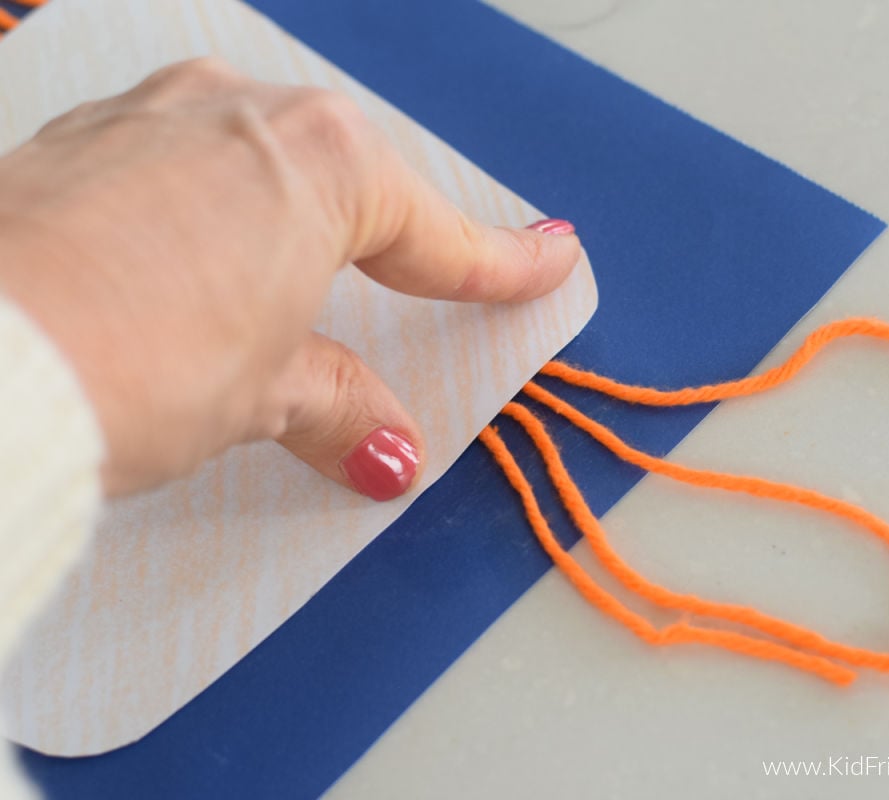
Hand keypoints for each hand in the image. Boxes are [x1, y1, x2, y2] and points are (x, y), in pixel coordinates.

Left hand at [0, 58, 580, 498]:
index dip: (500, 262)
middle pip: (348, 187)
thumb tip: (380, 439)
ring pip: (258, 171)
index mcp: (319, 160)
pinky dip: (205, 228)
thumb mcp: (262, 395)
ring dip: (285, 238)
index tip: (544, 260)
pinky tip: (188, 280)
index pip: (436, 231)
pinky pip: (177, 176)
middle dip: (383, 249)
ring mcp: (151, 119)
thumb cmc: (122, 357)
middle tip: (423, 296)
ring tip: (284, 309)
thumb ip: (336, 404)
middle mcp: (237, 114)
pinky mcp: (77, 146)